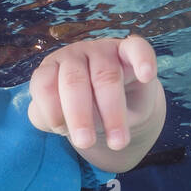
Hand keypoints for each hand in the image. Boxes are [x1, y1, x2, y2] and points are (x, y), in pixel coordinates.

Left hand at [27, 34, 161, 151]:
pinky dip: (142, 60)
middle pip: (74, 82)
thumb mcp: (60, 119)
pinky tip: (146, 76)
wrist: (119, 105)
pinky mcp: (129, 49)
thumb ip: (50, 118)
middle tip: (85, 142)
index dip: (52, 110)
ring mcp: (102, 50)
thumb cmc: (82, 110)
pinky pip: (136, 48)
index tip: (62, 134)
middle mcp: (74, 56)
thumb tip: (60, 121)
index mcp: (51, 70)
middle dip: (79, 115)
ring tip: (118, 142)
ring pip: (106, 76)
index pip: (45, 85)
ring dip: (113, 112)